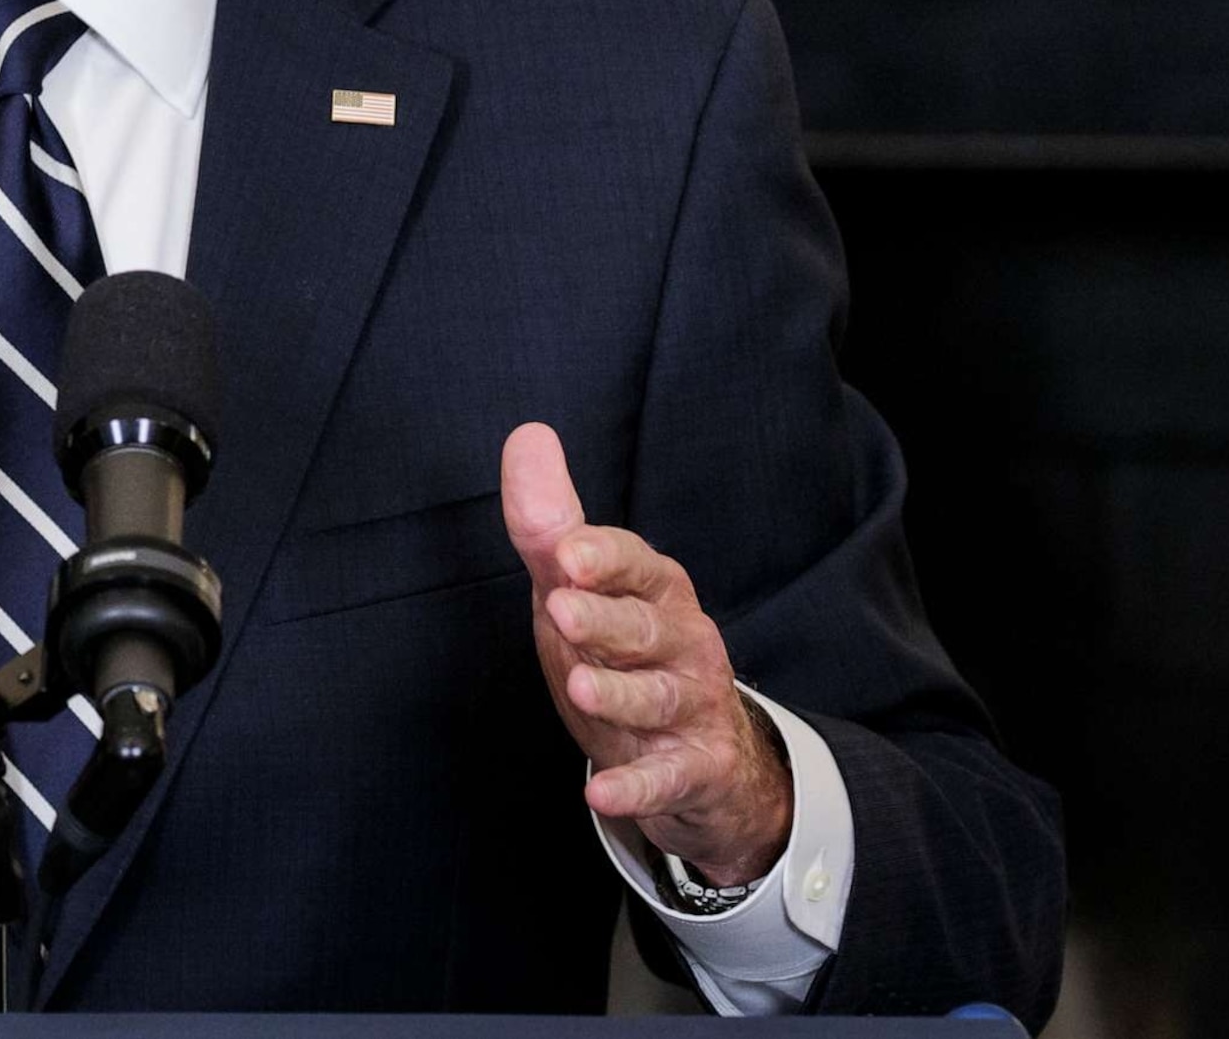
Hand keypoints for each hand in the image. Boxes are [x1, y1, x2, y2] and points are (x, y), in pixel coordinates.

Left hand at [499, 424, 790, 888]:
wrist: (701, 755)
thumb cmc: (627, 652)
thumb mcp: (584, 588)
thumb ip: (551, 523)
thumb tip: (527, 435)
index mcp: (656, 590)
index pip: (634, 565)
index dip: (601, 557)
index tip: (565, 553)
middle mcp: (683, 642)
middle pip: (646, 628)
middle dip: (606, 619)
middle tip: (562, 610)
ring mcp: (692, 707)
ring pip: (658, 698)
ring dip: (621, 695)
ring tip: (581, 687)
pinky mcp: (695, 769)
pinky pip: (667, 779)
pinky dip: (637, 788)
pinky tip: (602, 795)